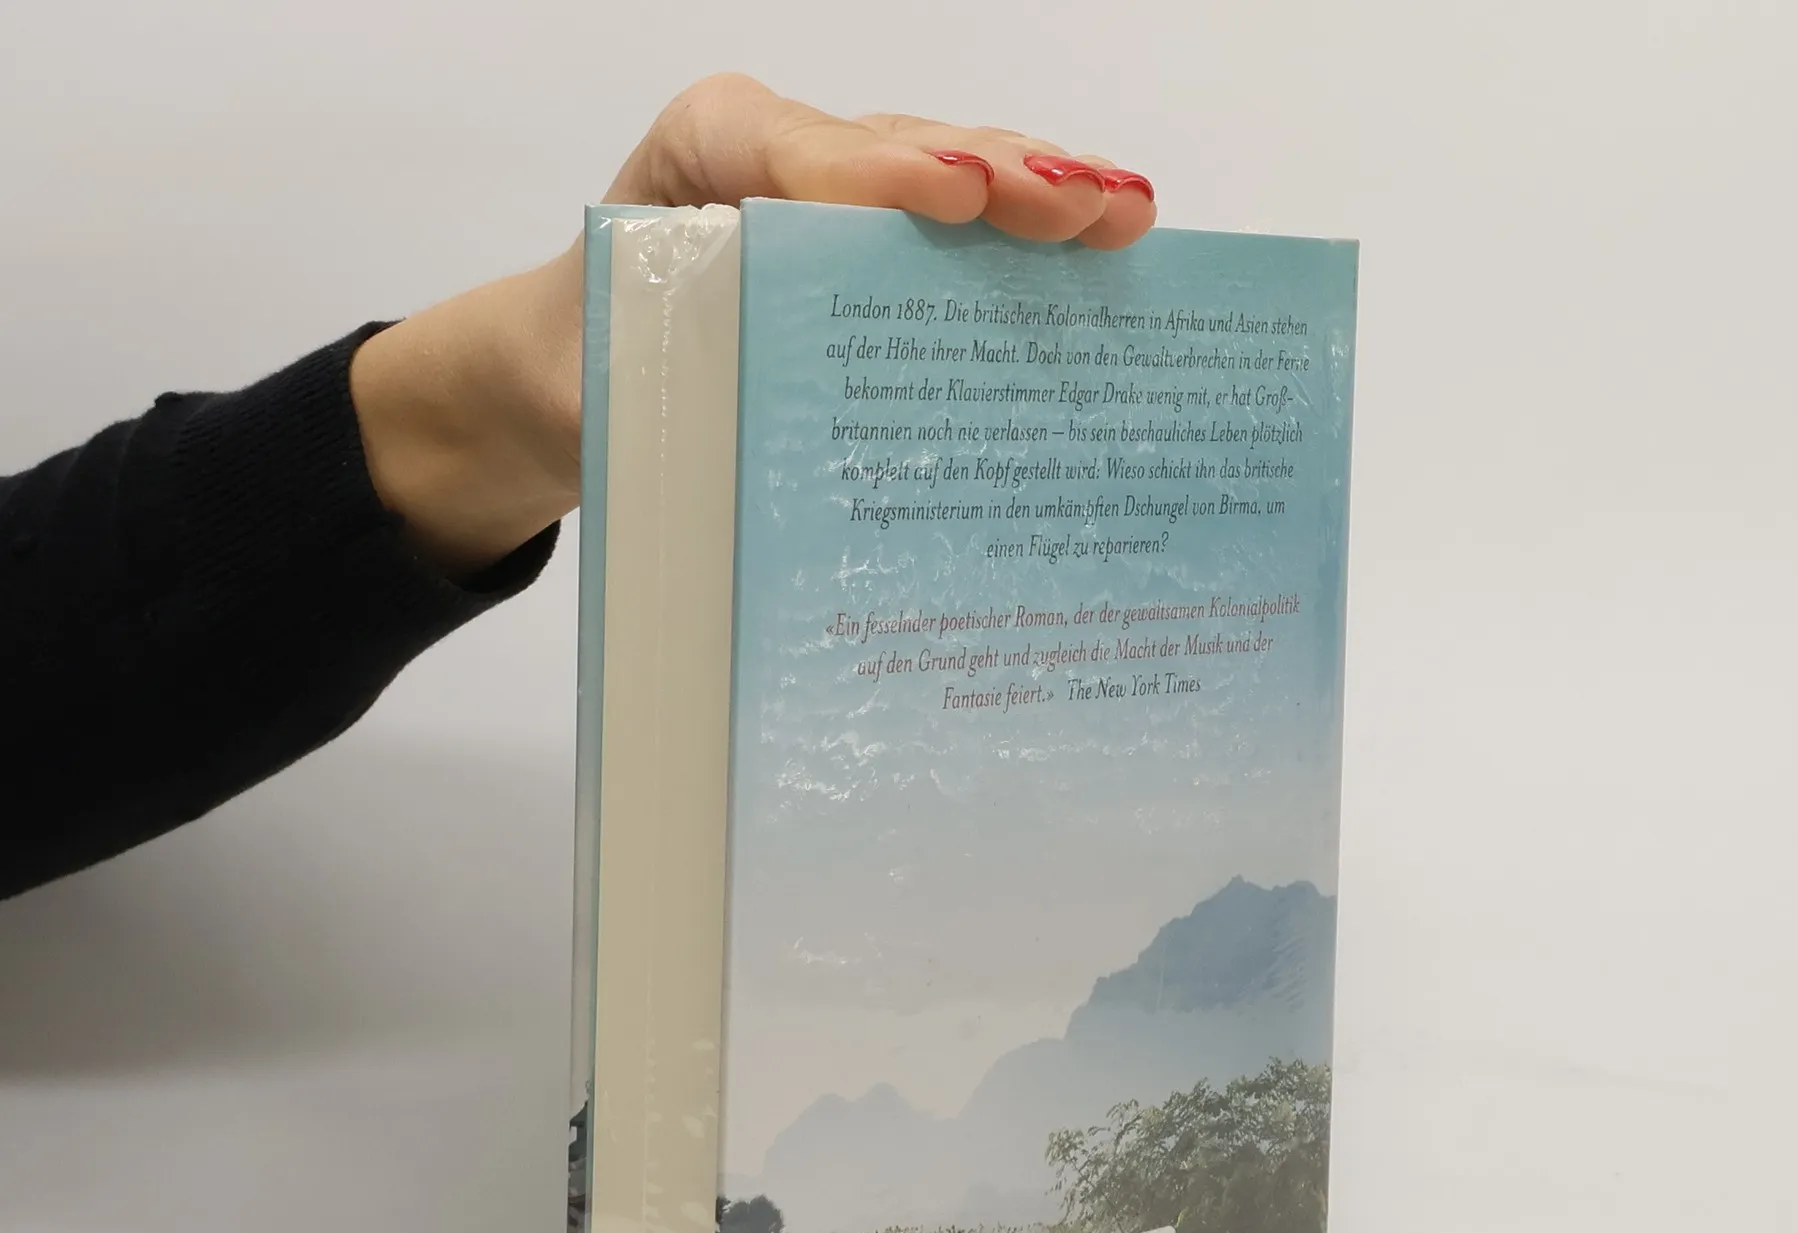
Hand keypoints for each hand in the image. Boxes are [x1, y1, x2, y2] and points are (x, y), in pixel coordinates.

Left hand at [350, 75, 1156, 577]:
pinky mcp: (883, 253)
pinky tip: (1113, 254)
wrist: (572, 373)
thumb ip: (661, 369)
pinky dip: (1041, 248)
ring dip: (1047, 194)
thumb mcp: (598, 374)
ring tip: (1125, 213)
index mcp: (700, 158)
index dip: (877, 170)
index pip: (788, 149)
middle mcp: (784, 157)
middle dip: (1002, 172)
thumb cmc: (591, 363)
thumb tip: (760, 418)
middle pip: (904, 148)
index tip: (951, 195)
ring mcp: (845, 197)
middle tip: (1082, 201)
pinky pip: (965, 237)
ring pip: (955, 176)